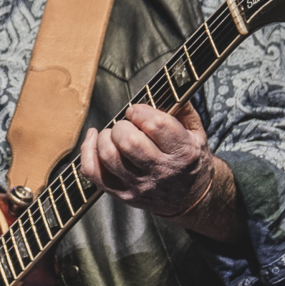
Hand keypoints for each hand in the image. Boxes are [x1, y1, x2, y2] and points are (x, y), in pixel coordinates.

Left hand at [78, 102, 215, 216]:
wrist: (189, 199)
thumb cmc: (189, 160)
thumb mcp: (197, 134)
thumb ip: (184, 110)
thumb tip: (168, 85)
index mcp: (182, 153)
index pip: (155, 126)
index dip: (141, 112)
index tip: (138, 111)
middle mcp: (160, 171)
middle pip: (128, 142)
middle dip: (122, 126)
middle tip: (127, 126)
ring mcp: (138, 185)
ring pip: (108, 156)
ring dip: (105, 137)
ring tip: (114, 135)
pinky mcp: (121, 194)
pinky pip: (92, 172)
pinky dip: (87, 151)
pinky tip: (94, 139)